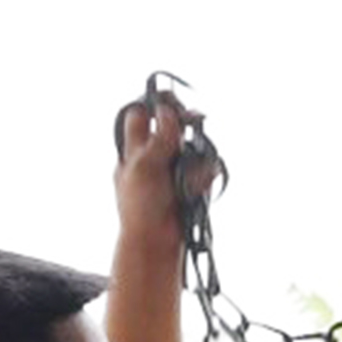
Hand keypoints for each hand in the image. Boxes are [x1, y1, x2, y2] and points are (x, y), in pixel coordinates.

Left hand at [114, 90, 221, 240]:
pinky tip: (196, 189)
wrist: (156, 239)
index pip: (141, 114)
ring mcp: (175, 168)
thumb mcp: (145, 166)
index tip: (173, 102)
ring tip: (189, 180)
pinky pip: (207, 169)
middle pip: (174, 126)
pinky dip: (205, 177)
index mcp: (133, 148)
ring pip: (194, 147)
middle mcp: (155, 154)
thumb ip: (159, 138)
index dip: (155, 105)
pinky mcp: (193, 182)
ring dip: (196, 160)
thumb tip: (167, 111)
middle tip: (196, 121)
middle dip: (187, 126)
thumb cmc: (140, 206)